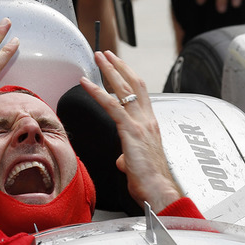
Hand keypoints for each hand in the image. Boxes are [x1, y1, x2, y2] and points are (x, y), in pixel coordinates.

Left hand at [80, 51, 182, 213]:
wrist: (159, 190)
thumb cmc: (150, 182)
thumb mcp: (137, 165)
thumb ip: (129, 157)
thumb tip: (123, 160)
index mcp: (151, 125)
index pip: (140, 94)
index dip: (129, 77)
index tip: (119, 66)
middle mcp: (148, 120)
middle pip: (134, 84)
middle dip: (119, 66)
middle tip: (106, 54)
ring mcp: (141, 123)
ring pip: (124, 89)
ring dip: (109, 70)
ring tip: (98, 58)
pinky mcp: (131, 131)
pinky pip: (111, 106)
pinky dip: (97, 92)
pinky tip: (85, 83)